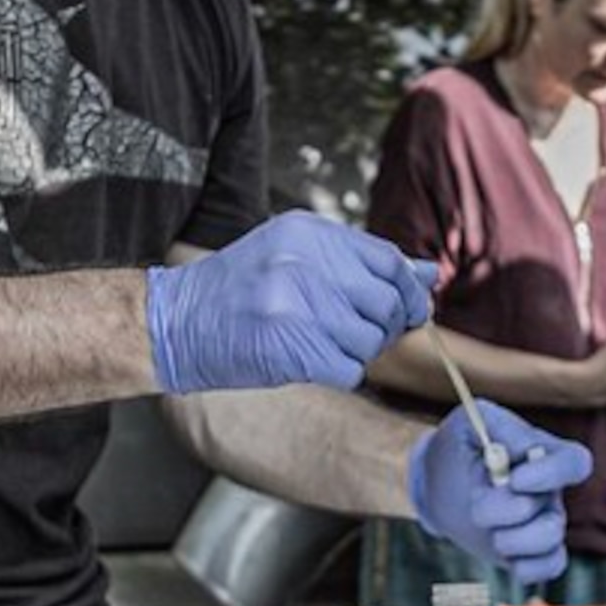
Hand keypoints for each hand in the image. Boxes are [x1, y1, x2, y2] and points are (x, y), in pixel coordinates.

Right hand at [145, 213, 434, 393]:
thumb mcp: (298, 258)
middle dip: (386, 326)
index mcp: (310, 233)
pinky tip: (312, 361)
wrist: (176, 322)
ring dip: (358, 352)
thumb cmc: (240, 291)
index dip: (409, 290)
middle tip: (360, 333)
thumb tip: (429, 275)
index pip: (390, 260)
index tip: (411, 307)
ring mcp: (297, 304)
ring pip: (370, 340)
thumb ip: (362, 263)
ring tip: (324, 344)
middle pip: (387, 302)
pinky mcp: (291, 346)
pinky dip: (340, 372)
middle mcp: (305, 262)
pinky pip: (349, 369)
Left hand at [408, 400, 593, 587]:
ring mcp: (544, 521)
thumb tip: (527, 450)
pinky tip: (505, 557)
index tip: (514, 480)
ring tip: (488, 531)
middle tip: (476, 507)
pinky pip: (551, 566)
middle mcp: (551, 489)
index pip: (575, 462)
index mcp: (543, 453)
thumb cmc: (458, 446)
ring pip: (551, 541)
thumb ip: (500, 427)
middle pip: (554, 513)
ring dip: (512, 541)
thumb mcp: (469, 422)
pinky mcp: (533, 550)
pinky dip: (528, 568)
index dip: (551, 474)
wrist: (438, 483)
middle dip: (507, 513)